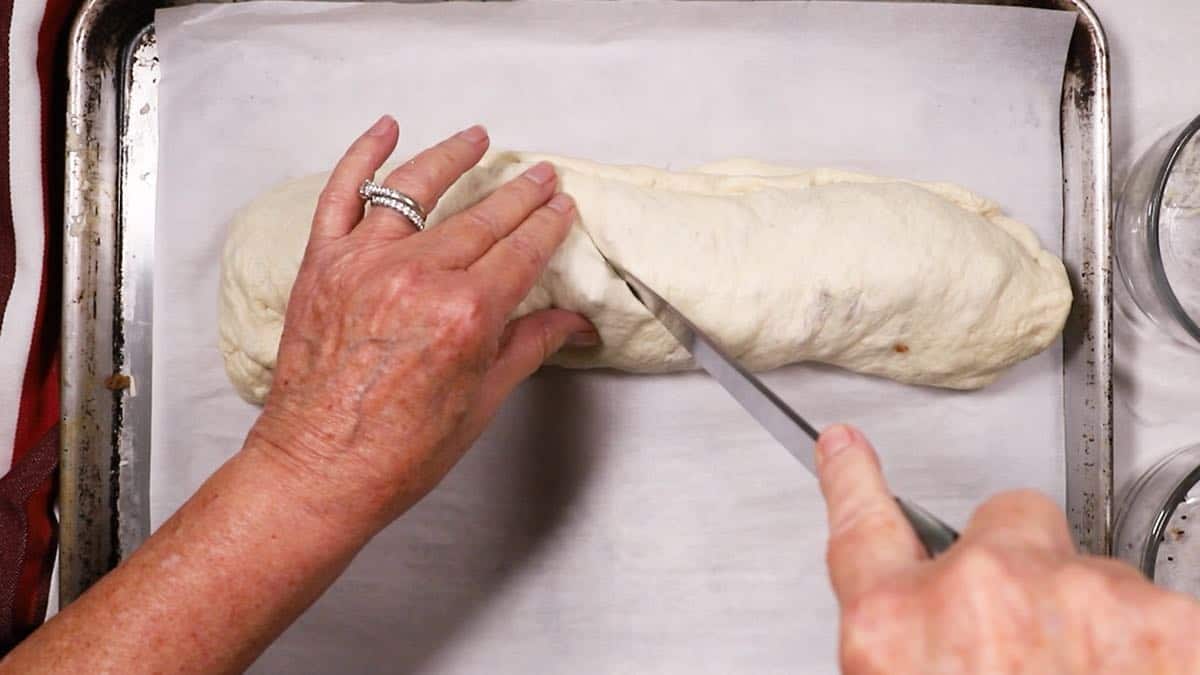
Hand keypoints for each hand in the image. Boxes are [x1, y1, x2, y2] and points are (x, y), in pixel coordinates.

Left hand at [250, 116, 597, 530]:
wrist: (319, 471)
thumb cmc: (401, 452)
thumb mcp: (482, 401)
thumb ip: (528, 346)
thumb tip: (575, 323)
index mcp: (465, 315)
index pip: (521, 252)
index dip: (548, 225)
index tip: (563, 206)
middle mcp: (417, 278)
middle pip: (481, 218)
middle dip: (519, 193)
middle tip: (541, 173)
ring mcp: (364, 264)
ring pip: (416, 190)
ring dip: (452, 157)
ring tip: (477, 137)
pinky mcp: (322, 265)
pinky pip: (342, 194)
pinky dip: (362, 157)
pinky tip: (386, 130)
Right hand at [816, 424, 1199, 674]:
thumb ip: (907, 653)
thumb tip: (922, 641)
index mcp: (895, 628)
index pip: (861, 528)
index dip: (852, 482)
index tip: (847, 451)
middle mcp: (976, 593)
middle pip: (1006, 524)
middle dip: (1021, 567)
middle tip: (1034, 644)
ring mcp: (1075, 597)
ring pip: (1092, 570)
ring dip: (1094, 623)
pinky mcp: (1164, 621)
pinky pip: (1158, 610)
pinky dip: (1155, 652)